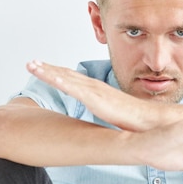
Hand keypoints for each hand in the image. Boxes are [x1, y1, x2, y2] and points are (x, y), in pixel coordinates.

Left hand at [27, 60, 160, 130]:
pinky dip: (61, 81)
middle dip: (47, 68)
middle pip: (66, 74)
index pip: (73, 79)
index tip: (42, 68)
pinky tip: (50, 77)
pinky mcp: (97, 100)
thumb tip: (98, 119)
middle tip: (30, 63)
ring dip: (47, 71)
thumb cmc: (136, 120)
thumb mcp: (114, 115)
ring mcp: (95, 92)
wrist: (151, 120)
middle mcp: (95, 87)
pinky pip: (75, 89)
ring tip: (31, 65)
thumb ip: (104, 113)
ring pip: (66, 78)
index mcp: (98, 91)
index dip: (57, 73)